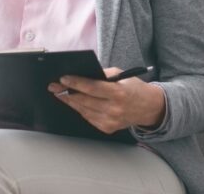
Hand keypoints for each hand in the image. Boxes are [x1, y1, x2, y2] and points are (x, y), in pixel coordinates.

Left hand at [47, 67, 165, 133]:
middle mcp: (114, 109)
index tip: (63, 79)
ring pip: (83, 110)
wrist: (148, 107)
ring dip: (70, 101)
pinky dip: (80, 109)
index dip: (75, 83)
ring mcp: (110, 121)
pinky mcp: (107, 128)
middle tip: (54, 86)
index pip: (91, 87)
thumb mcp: (121, 75)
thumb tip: (82, 74)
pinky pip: (88, 117)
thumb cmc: (133, 88)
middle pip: (84, 100)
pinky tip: (74, 102)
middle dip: (66, 92)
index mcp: (118, 93)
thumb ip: (102, 75)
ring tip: (60, 93)